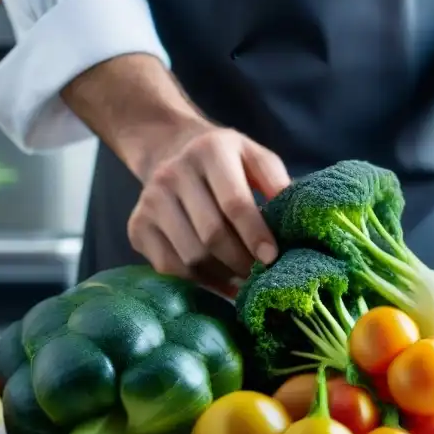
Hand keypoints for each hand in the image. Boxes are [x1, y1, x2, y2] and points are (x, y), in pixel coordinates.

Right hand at [127, 123, 289, 296]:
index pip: (234, 202)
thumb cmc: (225, 162)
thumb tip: (297, 224)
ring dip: (223, 277)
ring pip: (191, 257)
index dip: (255, 235)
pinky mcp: (137, 226)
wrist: (169, 149)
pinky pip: (169, 268)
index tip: (272, 258)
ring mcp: (150, 201)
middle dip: (242, 263)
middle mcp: (174, 173)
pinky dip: (199, 283)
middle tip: (262, 276)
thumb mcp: (254, 157)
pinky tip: (221, 284)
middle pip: (211, 236)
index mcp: (211, 151)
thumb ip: (277, 183)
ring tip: (245, 281)